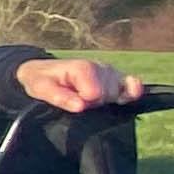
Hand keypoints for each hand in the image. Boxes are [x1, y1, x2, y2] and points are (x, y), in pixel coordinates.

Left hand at [18, 57, 142, 112]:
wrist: (42, 71)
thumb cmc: (41, 80)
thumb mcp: (40, 88)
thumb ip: (59, 97)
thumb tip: (81, 106)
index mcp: (83, 68)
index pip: (95, 95)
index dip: (83, 103)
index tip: (72, 101)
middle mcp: (100, 67)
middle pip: (109, 95)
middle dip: (94, 103)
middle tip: (78, 98)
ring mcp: (110, 71)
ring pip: (120, 93)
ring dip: (106, 100)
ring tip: (89, 96)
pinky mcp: (116, 76)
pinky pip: (132, 84)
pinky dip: (132, 91)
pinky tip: (127, 97)